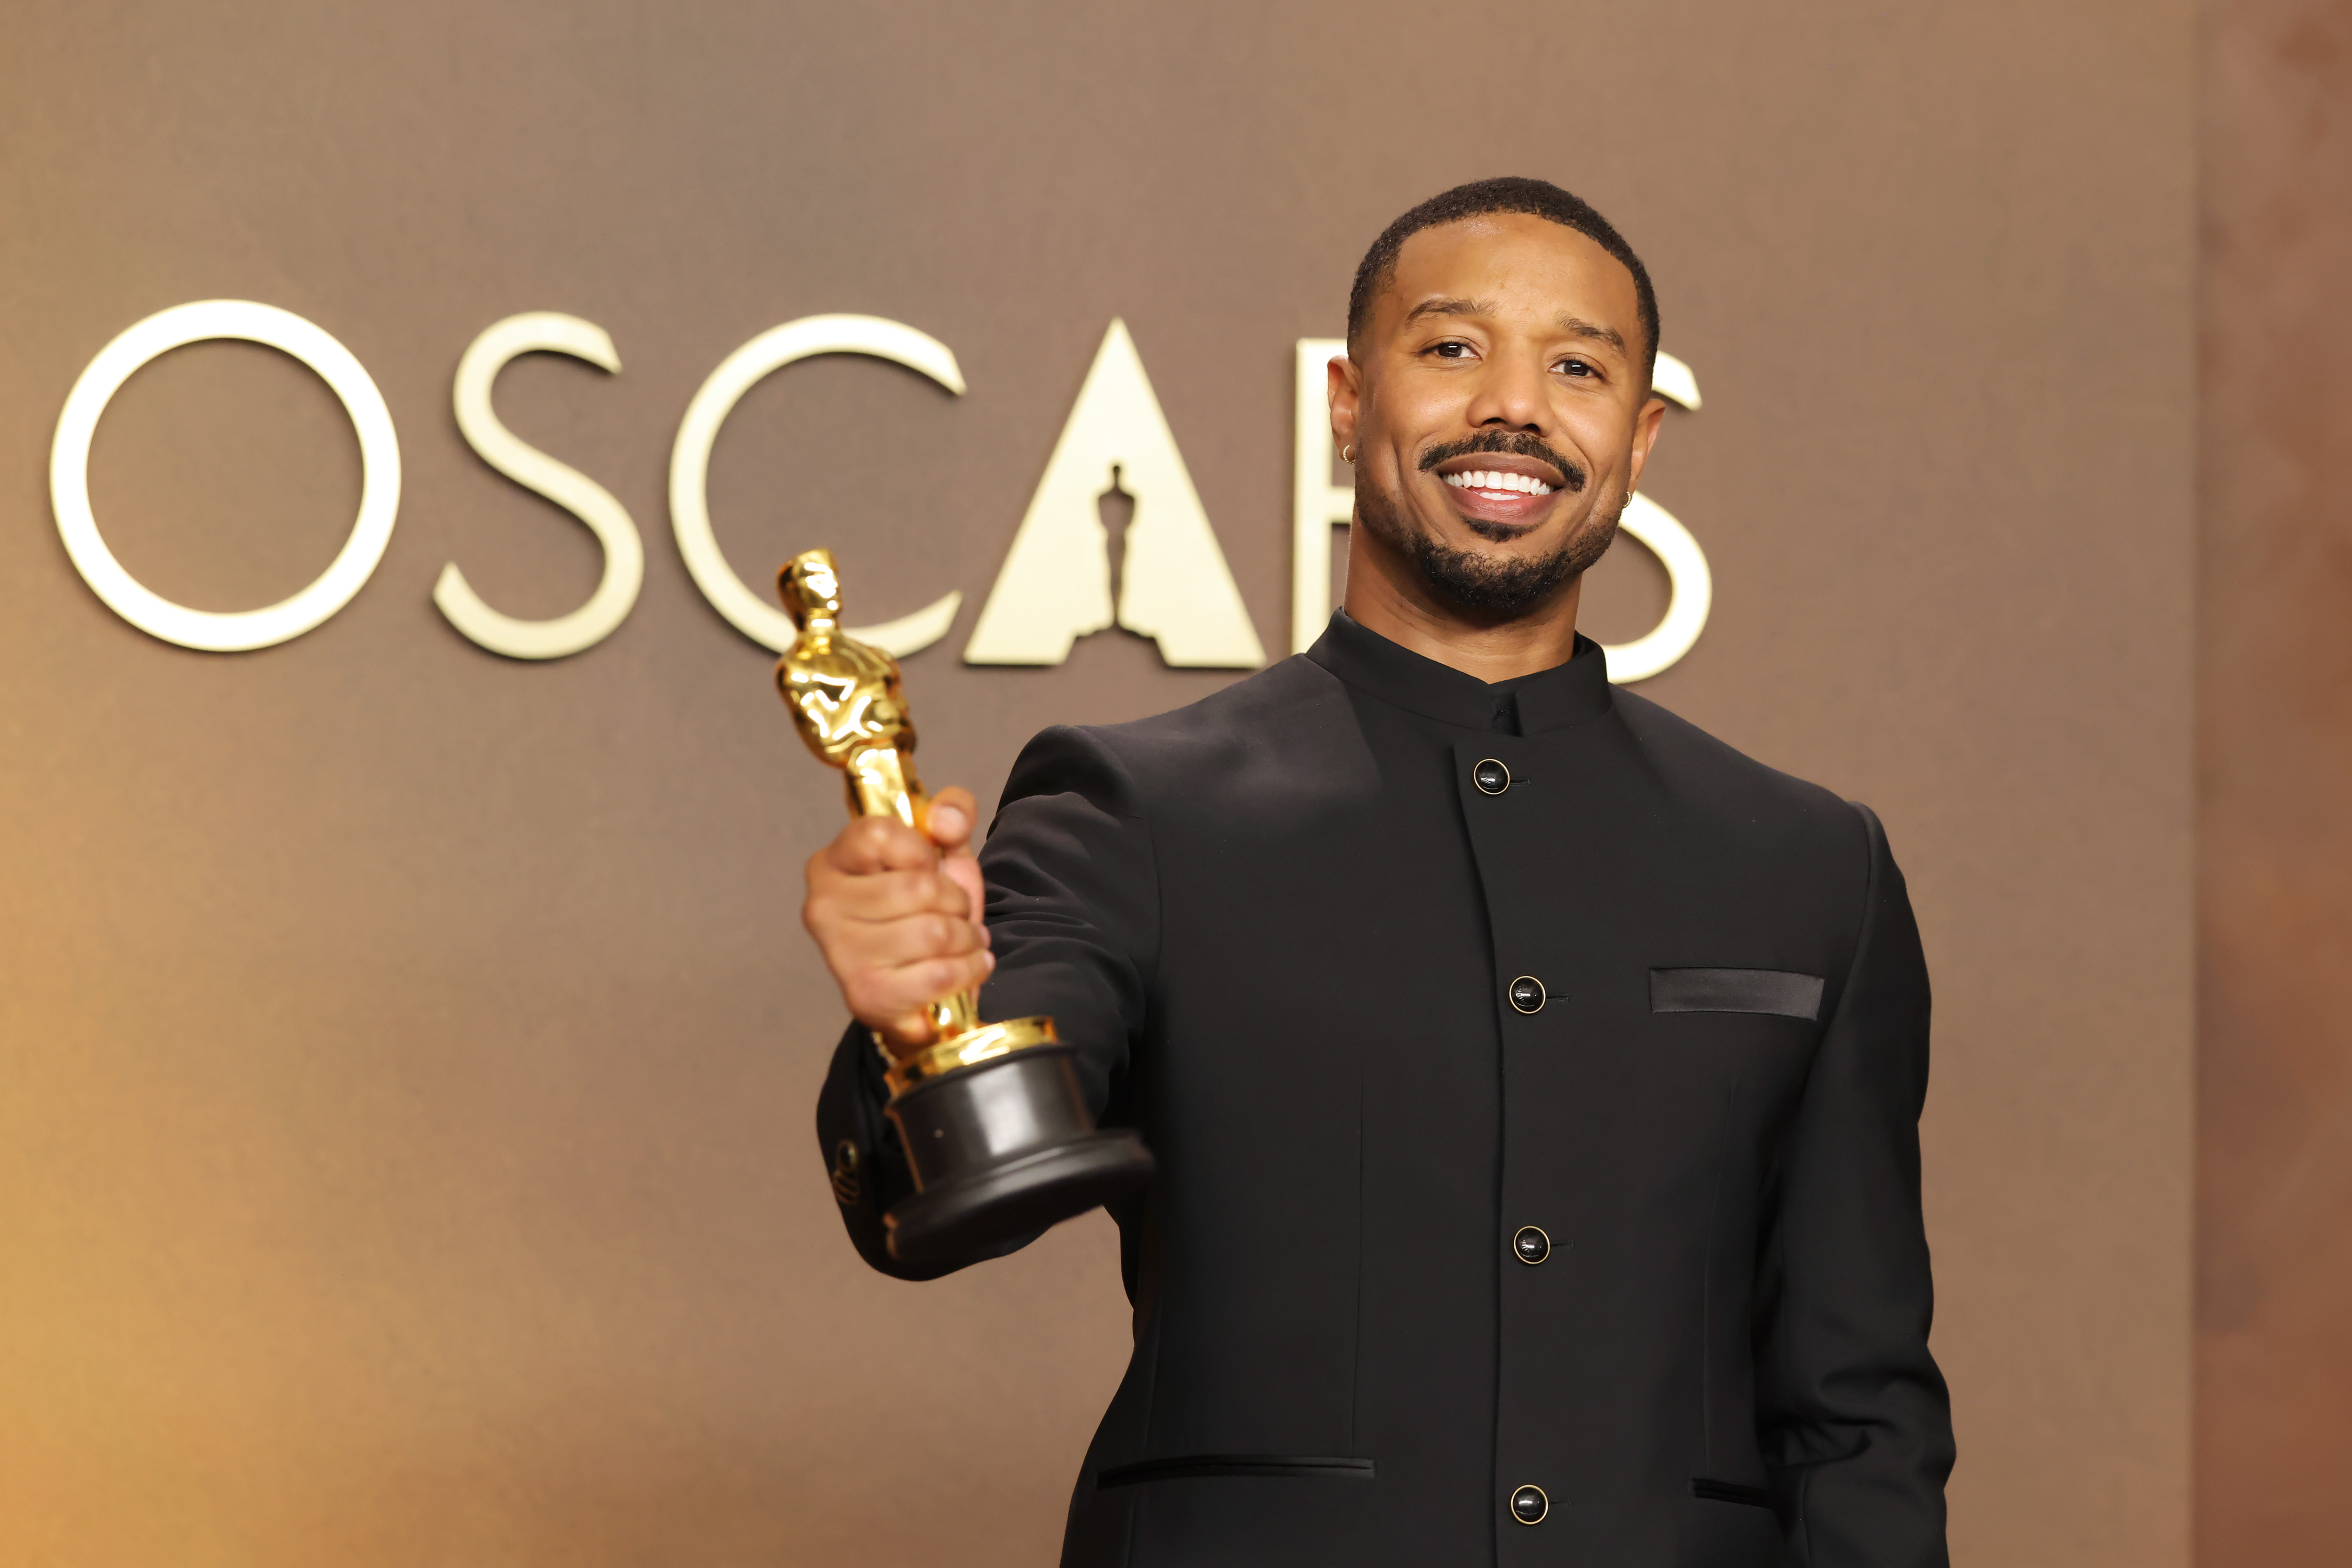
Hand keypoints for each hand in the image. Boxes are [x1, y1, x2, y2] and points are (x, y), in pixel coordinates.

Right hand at [802, 786, 992, 1058]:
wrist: (924, 987)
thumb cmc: (926, 912)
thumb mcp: (943, 852)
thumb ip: (953, 815)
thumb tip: (946, 819)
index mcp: (832, 862)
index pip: (879, 834)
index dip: (921, 851)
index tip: (927, 868)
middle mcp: (822, 906)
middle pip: (916, 887)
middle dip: (955, 901)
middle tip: (955, 914)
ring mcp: (840, 954)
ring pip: (933, 932)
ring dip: (967, 938)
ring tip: (964, 940)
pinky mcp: (866, 996)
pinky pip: (939, 974)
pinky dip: (969, 969)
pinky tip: (967, 966)